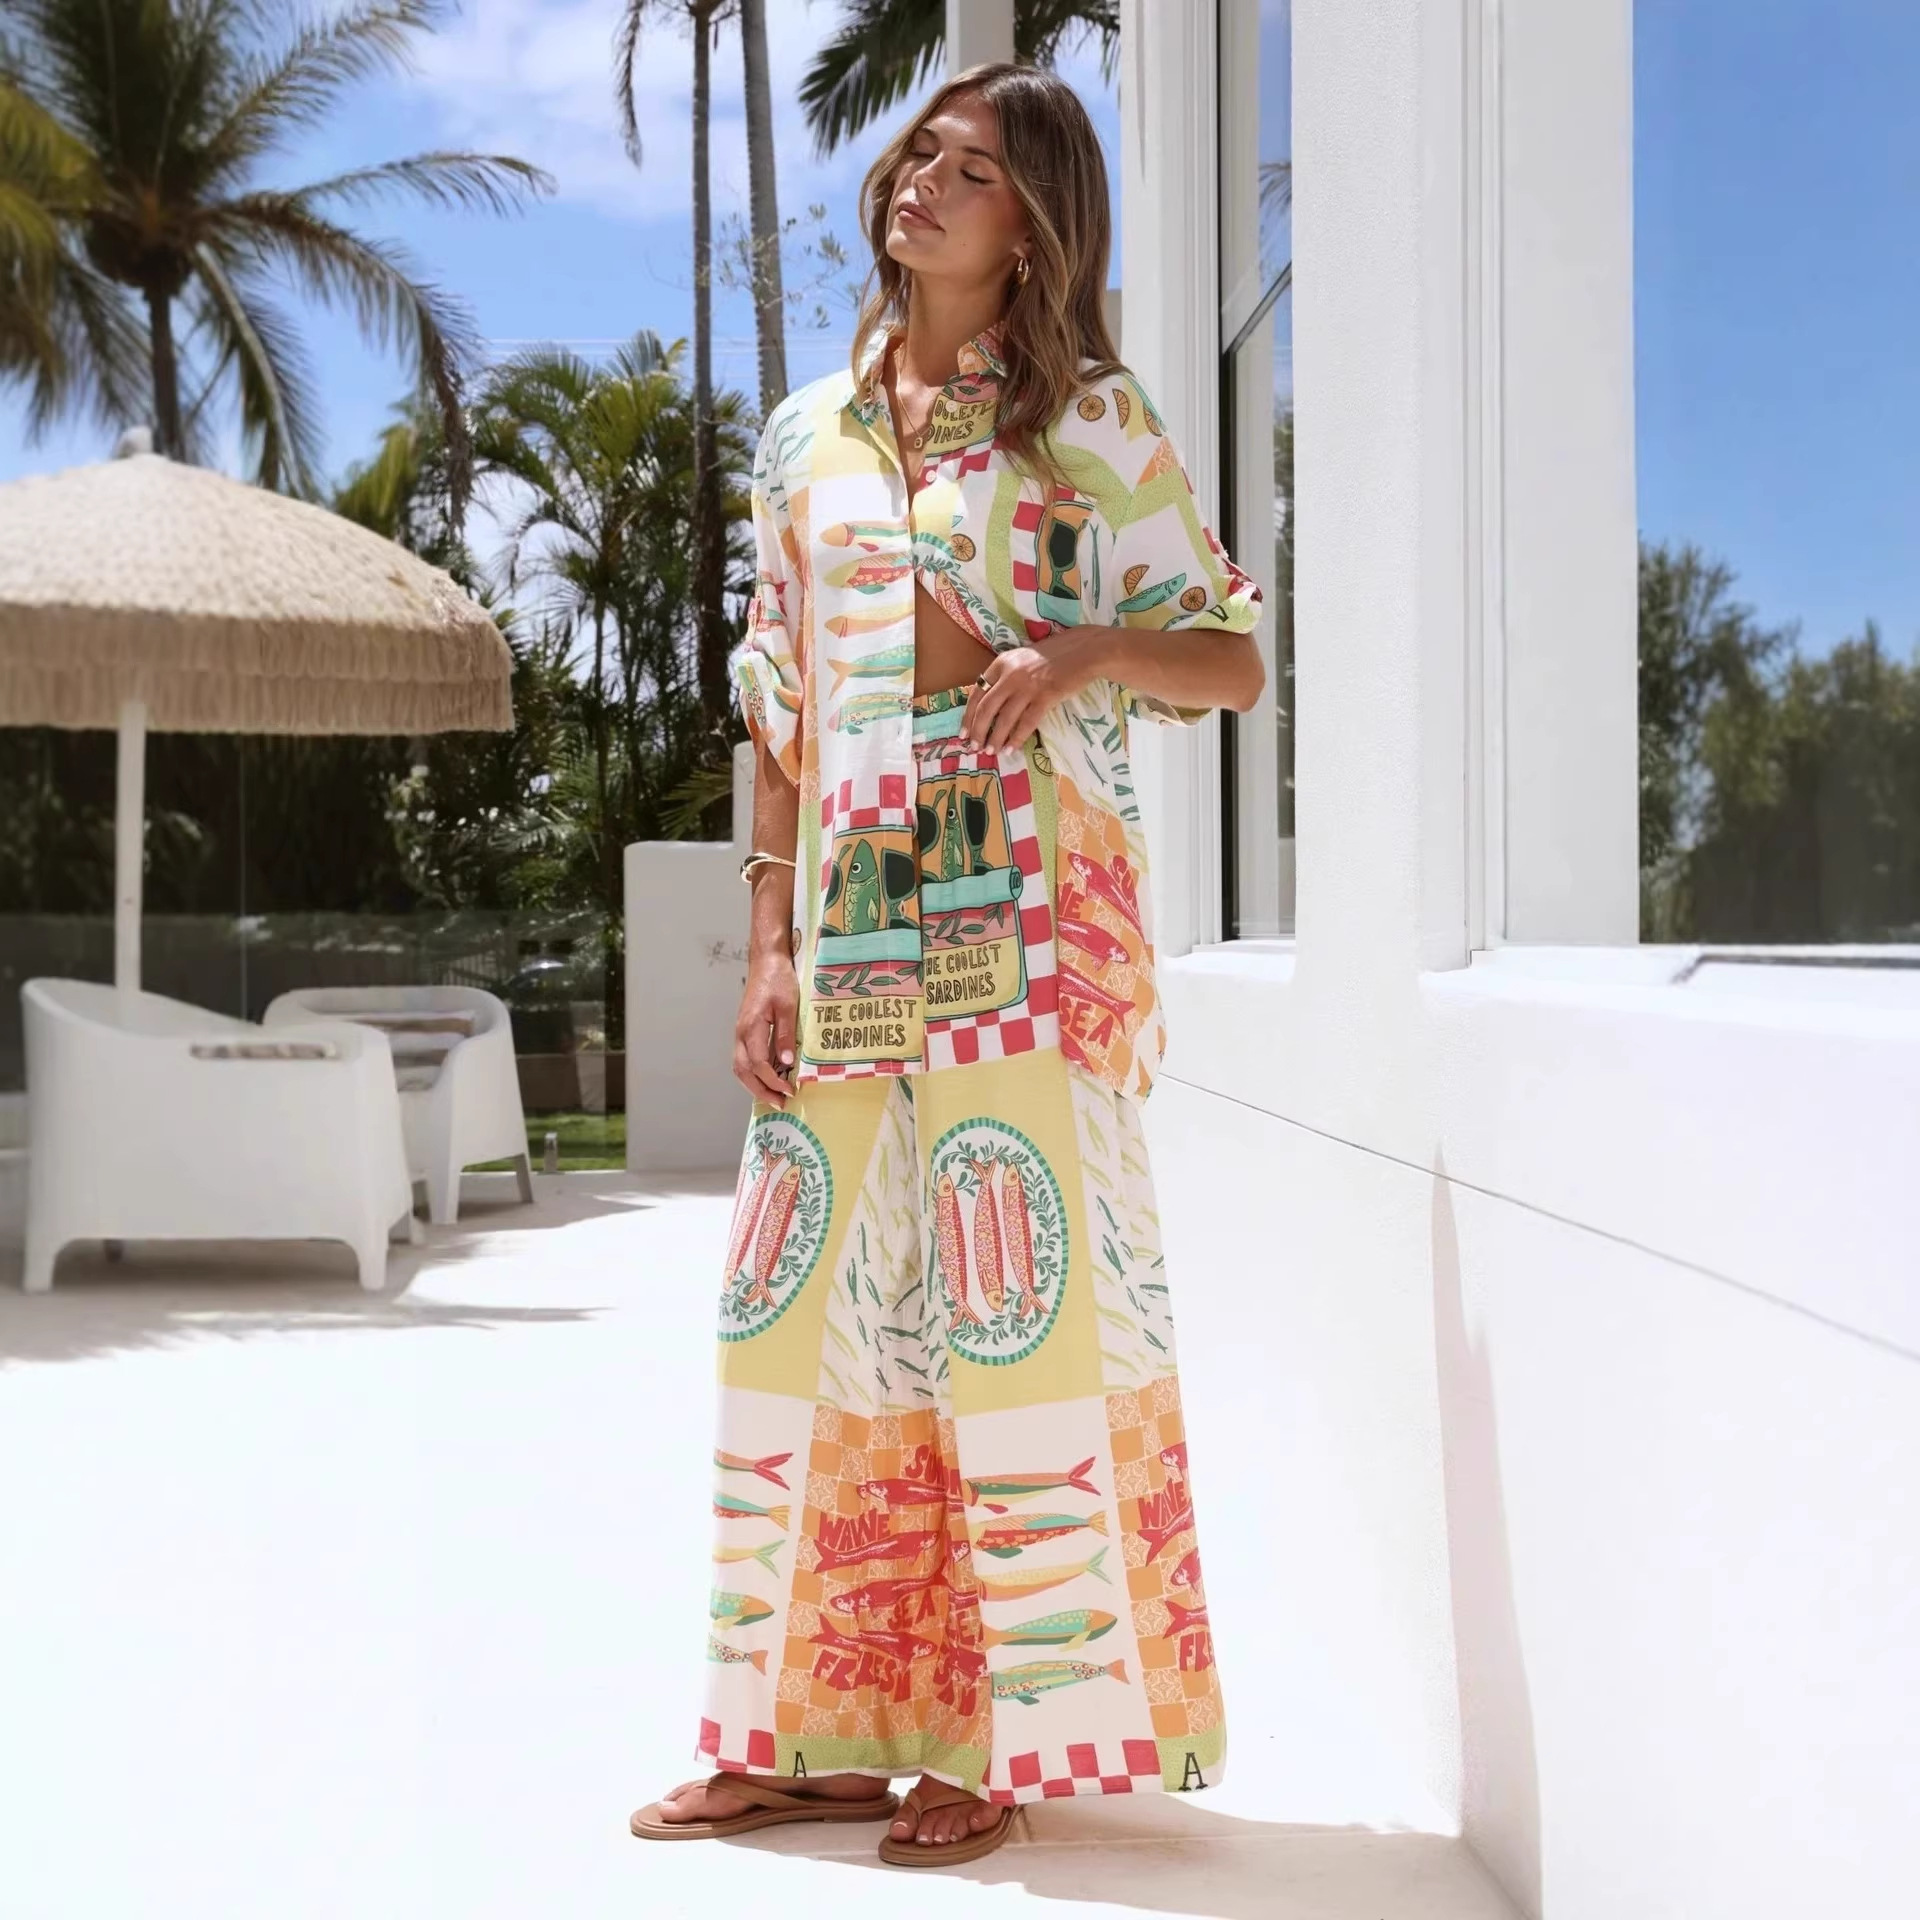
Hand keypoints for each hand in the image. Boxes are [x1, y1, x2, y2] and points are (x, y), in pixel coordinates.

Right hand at [734, 949, 798, 1107]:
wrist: (766, 961)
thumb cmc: (778, 979)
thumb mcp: (788, 1006)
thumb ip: (785, 1035)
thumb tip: (786, 1062)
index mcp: (751, 1027)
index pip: (759, 1064)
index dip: (773, 1081)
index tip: (790, 1090)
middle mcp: (741, 1033)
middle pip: (743, 1071)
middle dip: (761, 1091)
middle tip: (779, 1103)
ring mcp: (740, 1032)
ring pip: (740, 1067)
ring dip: (755, 1085)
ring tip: (773, 1096)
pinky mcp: (744, 1030)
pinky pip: (744, 1058)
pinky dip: (753, 1073)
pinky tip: (768, 1078)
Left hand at [962, 631, 1108, 749]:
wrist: (1085, 650)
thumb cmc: (1055, 654)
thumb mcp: (1023, 659)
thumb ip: (1007, 675)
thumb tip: (992, 701)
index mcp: (1002, 662)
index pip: (977, 691)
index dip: (968, 714)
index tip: (964, 732)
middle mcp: (1011, 674)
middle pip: (987, 707)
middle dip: (978, 730)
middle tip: (975, 747)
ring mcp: (1028, 686)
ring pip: (1004, 719)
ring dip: (995, 738)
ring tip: (991, 751)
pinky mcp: (1045, 697)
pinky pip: (1026, 723)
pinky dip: (1017, 738)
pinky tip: (1011, 748)